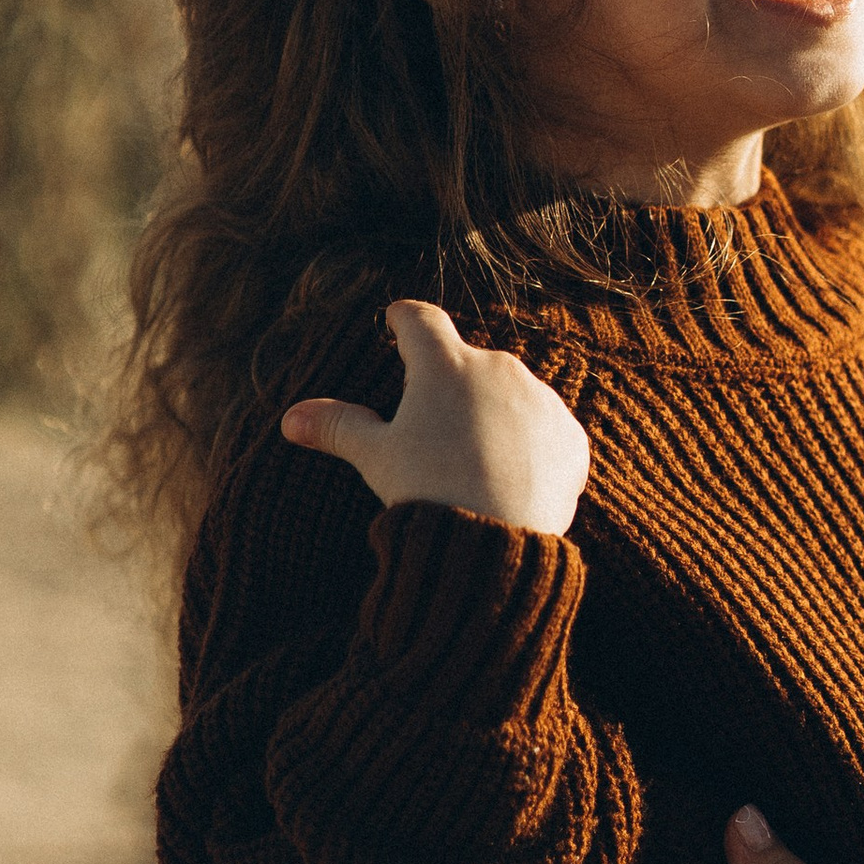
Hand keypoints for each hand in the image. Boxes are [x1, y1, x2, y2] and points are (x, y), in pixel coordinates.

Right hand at [282, 302, 590, 534]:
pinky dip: (533, 451)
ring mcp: (542, 401)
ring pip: (514, 399)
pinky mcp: (571, 438)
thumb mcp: (376, 458)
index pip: (422, 321)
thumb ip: (339, 428)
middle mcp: (499, 369)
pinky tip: (514, 482)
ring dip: (497, 419)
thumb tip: (292, 419)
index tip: (398, 322)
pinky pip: (549, 435)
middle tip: (438, 426)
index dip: (405, 320)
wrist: (494, 543)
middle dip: (455, 386)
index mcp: (445, 365)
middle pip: (471, 365)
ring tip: (476, 464)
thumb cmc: (428, 490)